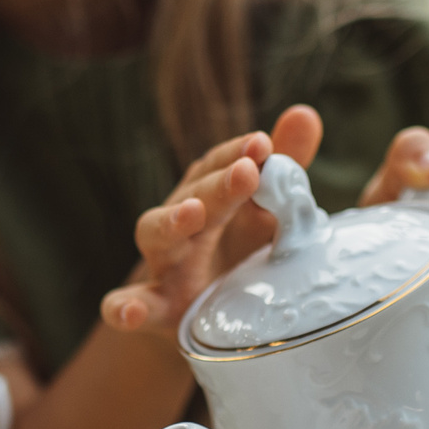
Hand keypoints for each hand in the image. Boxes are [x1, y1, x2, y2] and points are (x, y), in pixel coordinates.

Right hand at [103, 106, 323, 338]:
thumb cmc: (235, 254)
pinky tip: (127, 312)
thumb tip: (305, 113)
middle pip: (191, 196)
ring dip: (170, 223)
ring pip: (155, 236)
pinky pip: (130, 305)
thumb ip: (285, 171)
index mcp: (208, 198)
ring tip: (191, 214)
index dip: (235, 153)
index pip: (216, 167)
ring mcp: (164, 265)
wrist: (200, 314)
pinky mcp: (155, 309)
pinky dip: (123, 307)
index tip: (262, 143)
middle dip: (217, 184)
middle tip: (246, 172)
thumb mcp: (265, 216)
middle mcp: (181, 224)